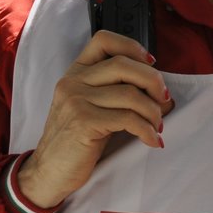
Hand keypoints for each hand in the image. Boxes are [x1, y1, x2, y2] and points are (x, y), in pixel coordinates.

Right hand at [16, 31, 172, 209]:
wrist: (48, 172)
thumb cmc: (76, 140)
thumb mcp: (92, 107)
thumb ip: (117, 91)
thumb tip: (162, 92)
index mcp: (76, 72)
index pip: (104, 39)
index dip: (133, 47)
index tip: (151, 64)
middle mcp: (73, 82)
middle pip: (124, 65)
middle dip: (153, 81)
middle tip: (164, 100)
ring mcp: (76, 101)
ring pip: (130, 94)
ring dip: (153, 111)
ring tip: (157, 126)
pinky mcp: (83, 122)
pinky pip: (128, 118)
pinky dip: (147, 130)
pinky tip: (151, 140)